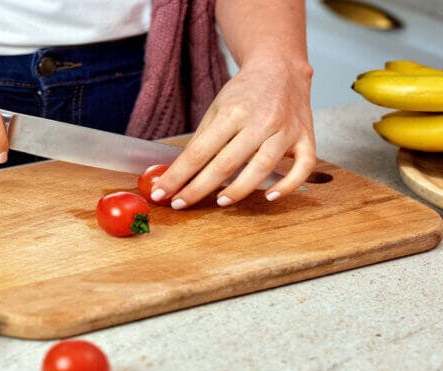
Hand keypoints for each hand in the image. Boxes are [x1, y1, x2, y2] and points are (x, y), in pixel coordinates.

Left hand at [150, 59, 315, 208]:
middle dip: (199, 188)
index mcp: (233, 112)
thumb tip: (179, 172)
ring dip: (239, 189)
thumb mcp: (217, 108)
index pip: (199, 151)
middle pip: (226, 163)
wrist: (281, 68)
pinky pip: (302, 166)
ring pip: (262, 167)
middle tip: (180, 203)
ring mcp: (286, 130)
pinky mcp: (306, 137)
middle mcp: (261, 121)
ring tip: (220, 202)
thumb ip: (202, 140)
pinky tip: (270, 196)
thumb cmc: (245, 92)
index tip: (162, 192)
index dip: (179, 175)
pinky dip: (288, 184)